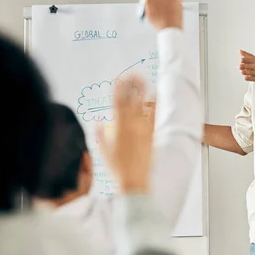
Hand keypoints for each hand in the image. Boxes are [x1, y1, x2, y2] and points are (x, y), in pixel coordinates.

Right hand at [97, 75, 155, 193]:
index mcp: (117, 128)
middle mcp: (131, 126)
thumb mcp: (103, 151)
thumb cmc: (116, 168)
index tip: (117, 79)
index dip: (117, 89)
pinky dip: (154, 104)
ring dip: (142, 91)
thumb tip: (98, 122)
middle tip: (133, 73)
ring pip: (143, 105)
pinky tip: (156, 94)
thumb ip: (100, 134)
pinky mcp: (152, 135)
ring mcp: (143, 129)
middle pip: (131, 100)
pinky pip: (153, 116)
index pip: (116, 103)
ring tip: (143, 79)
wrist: (134, 180)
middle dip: (131, 86)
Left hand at [239, 50, 254, 82]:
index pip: (250, 59)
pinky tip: (246, 78)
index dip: (245, 60)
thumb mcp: (253, 58)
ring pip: (252, 72)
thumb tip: (240, 51)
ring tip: (242, 72)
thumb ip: (246, 55)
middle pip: (251, 66)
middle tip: (240, 66)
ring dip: (247, 72)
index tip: (241, 60)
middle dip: (245, 66)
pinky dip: (250, 78)